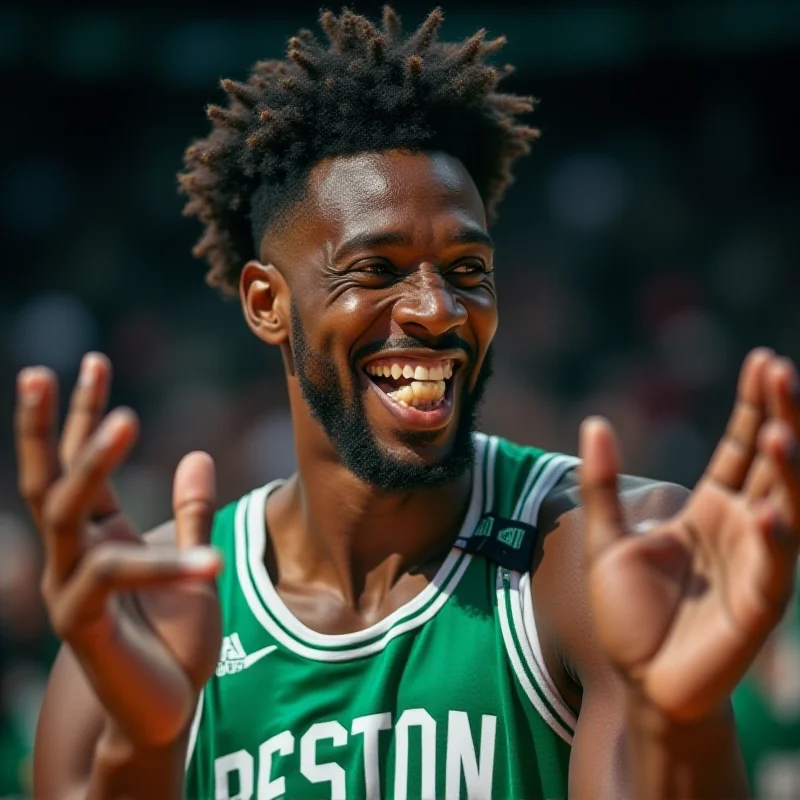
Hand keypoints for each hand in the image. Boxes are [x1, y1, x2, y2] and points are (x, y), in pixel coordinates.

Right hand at [15, 353, 222, 745]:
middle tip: (52, 368)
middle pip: (49, 481)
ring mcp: (72, 591)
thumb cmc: (175, 632)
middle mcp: (74, 557)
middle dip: (50, 425)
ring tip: (126, 417)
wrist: (168, 706)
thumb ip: (190, 511)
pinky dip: (165, 563)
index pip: (79, 465)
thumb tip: (197, 454)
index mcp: (99, 537)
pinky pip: (113, 578)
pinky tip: (209, 558)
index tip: (92, 361)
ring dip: (92, 464)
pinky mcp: (84, 628)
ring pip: (66, 515)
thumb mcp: (192, 558)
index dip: (80, 414)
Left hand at [580, 348, 799, 720]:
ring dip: (788, 472)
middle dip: (780, 419)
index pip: (740, 448)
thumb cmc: (628, 612)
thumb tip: (594, 422)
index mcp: (711, 509)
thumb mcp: (605, 539)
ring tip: (781, 432)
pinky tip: (769, 511)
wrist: (639, 680)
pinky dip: (774, 541)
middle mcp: (742, 529)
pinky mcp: (757, 609)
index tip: (762, 361)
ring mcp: (755, 566)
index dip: (753, 407)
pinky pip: (773, 570)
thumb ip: (601, 485)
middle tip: (781, 371)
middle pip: (771, 466)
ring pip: (786, 508)